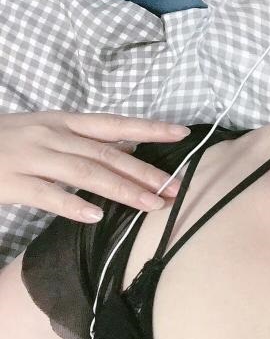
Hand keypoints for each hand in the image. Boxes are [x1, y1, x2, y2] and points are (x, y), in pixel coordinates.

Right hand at [0, 111, 191, 222]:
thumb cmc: (8, 140)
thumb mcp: (47, 131)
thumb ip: (83, 140)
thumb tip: (128, 147)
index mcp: (63, 120)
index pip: (115, 123)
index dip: (149, 128)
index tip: (182, 133)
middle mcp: (52, 135)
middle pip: (106, 152)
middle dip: (144, 171)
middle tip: (175, 187)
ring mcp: (31, 157)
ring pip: (85, 173)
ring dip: (122, 190)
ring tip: (150, 205)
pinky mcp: (11, 182)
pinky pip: (46, 196)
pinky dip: (73, 206)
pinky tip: (96, 217)